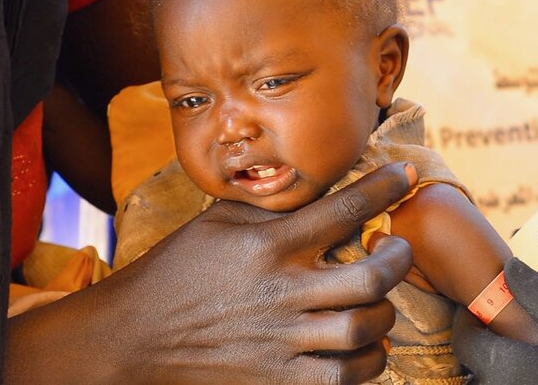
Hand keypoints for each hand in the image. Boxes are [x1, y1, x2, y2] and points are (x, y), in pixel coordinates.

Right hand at [7, 163, 415, 383]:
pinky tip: (363, 344)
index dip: (385, 187)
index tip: (405, 173)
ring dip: (385, 314)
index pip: (344, 210)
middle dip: (399, 258)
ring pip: (364, 331)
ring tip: (379, 301)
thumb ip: (273, 206)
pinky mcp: (276, 380)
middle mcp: (281, 291)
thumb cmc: (178, 268)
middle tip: (394, 247)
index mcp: (267, 245)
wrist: (132, 335)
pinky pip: (342, 378)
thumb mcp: (219, 220)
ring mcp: (281, 341)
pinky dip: (366, 362)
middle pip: (371, 278)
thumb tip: (325, 187)